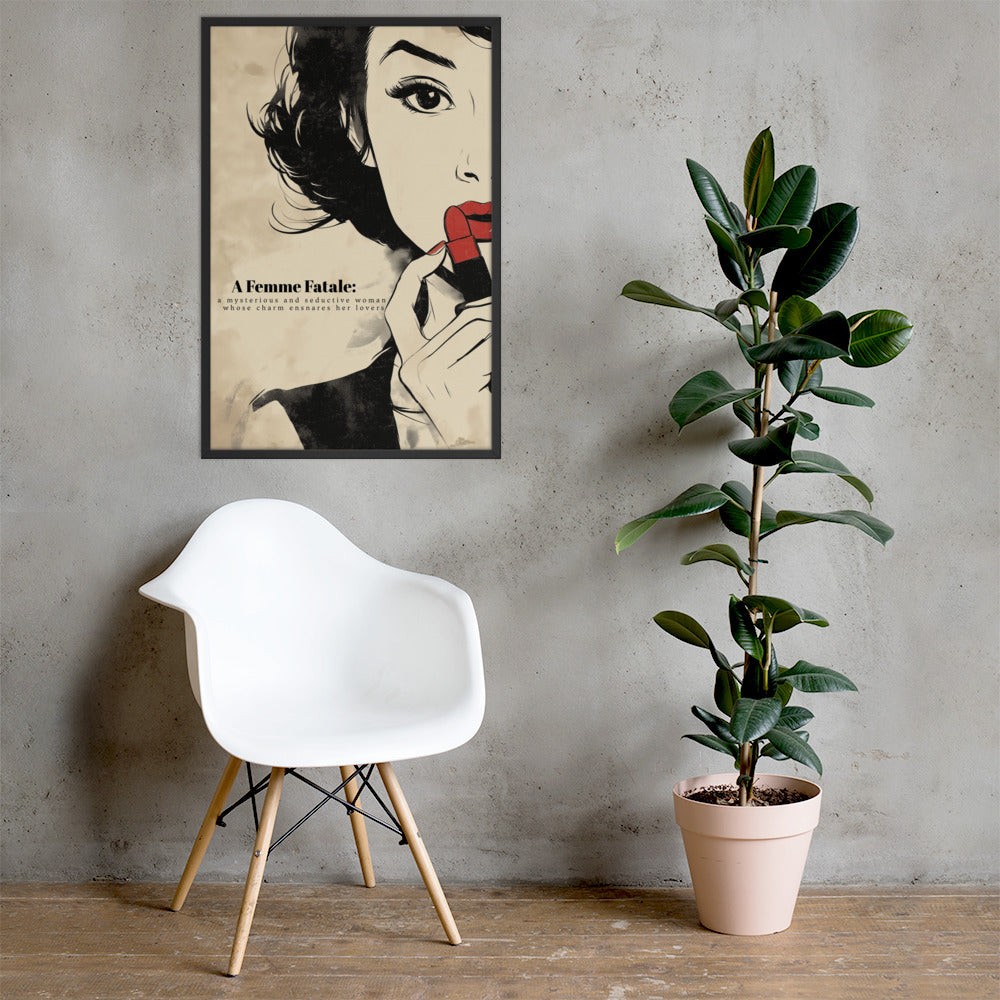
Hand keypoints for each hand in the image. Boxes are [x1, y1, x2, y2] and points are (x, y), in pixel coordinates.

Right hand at [385, 247, 491, 448]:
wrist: (466, 444)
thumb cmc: (467, 405)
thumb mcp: (452, 369)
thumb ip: (452, 339)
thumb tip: (472, 306)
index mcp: (408, 359)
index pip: (398, 308)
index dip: (412, 276)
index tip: (436, 252)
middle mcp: (412, 366)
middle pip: (462, 317)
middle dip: (491, 315)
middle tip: (502, 320)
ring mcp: (428, 376)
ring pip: (478, 330)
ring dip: (499, 339)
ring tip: (497, 359)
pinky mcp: (449, 383)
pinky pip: (486, 351)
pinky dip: (499, 358)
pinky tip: (493, 378)